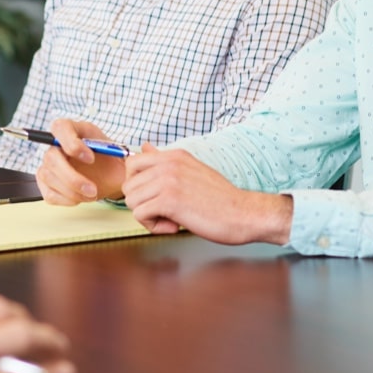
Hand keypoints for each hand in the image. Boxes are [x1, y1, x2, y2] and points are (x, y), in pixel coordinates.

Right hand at [34, 118, 126, 203]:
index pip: (60, 128)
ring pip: (49, 177)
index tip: (91, 158)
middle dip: (73, 177)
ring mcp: (48, 165)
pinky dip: (67, 200)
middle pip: (52, 158)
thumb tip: (131, 155)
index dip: (72, 144)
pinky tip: (81, 198)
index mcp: (71, 129)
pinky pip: (50, 194)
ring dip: (72, 191)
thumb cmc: (109, 158)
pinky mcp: (46, 184)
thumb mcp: (117, 149)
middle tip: (93, 189)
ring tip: (92, 194)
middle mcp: (55, 145)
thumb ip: (118, 150)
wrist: (109, 175)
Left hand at [123, 144, 293, 245]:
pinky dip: (154, 227)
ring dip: (148, 216)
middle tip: (164, 211)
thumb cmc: (220, 198)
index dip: (138, 185)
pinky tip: (174, 226)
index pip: (132, 163)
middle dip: (142, 203)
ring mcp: (168, 180)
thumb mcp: (191, 170)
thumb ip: (165, 160)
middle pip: (128, 185)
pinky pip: (139, 215)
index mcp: (174, 156)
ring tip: (171, 218)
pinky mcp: (169, 200)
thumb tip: (145, 146)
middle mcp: (169, 164)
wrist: (243, 213)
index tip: (155, 197)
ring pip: (131, 201)